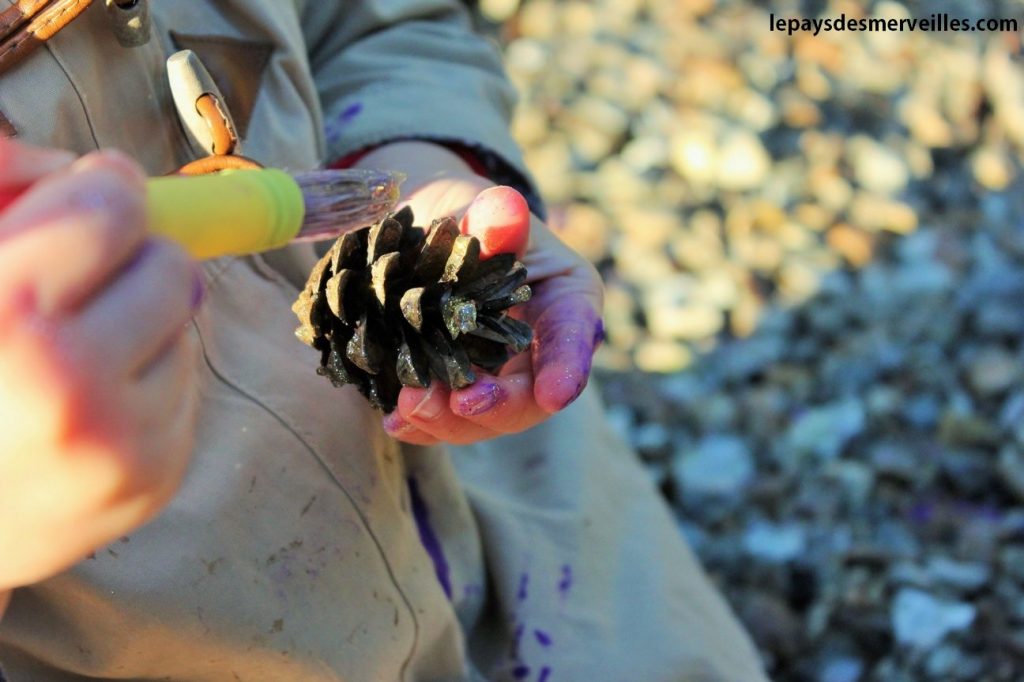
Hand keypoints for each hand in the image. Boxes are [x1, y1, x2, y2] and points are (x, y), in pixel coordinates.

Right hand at [0, 140, 202, 595]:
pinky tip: (86, 402)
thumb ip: (2, 187)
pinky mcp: (157, 477)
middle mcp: (69, 390)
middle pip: (169, 264)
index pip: (109, 207)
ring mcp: (124, 444)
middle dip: (129, 258)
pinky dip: (147, 376)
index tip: (94, 188)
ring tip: (65, 356)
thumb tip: (93, 170)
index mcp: (4, 319)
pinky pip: (185, 381)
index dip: (102, 187)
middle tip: (73, 282)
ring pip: (184, 323)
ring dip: (139, 322)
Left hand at [353, 142, 603, 444]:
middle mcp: (539, 352)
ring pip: (486, 419)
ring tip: (411, 408)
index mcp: (566, 303)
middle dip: (497, 406)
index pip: (574, 338)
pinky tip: (396, 421)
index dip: (567, 368)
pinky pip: (446, 421)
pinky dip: (421, 425)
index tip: (554, 394)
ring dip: (449, 422)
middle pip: (531, 396)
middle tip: (460, 403)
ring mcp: (498, 379)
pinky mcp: (457, 392)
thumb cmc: (472, 219)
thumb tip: (505, 206)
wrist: (434, 234)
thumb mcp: (484, 211)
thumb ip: (495, 217)